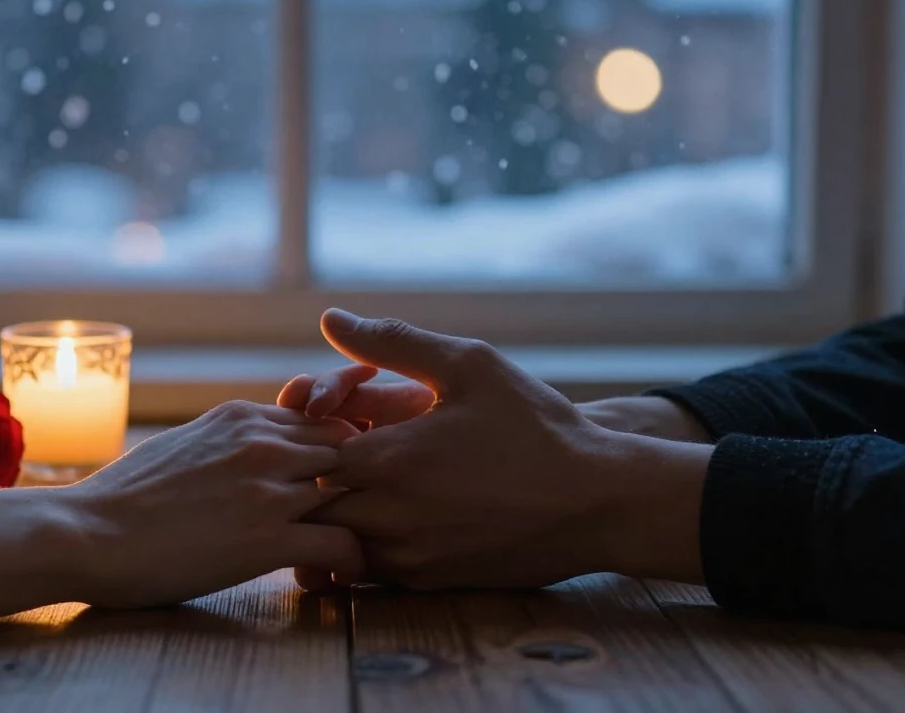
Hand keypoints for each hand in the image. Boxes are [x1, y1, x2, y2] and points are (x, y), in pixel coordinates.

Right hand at [0, 401, 363, 622]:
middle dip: (360, 482)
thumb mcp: (187, 442)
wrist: (85, 533)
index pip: (324, 419)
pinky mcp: (268, 539)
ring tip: (349, 546)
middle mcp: (264, 442)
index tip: (338, 480)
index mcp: (244, 416)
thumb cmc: (126, 496)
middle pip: (350, 449)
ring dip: (360, 520)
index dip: (339, 451)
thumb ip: (232, 439)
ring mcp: (269, 489)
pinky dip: (351, 561)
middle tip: (360, 513)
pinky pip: (344, 544)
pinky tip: (334, 575)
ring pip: (355, 491)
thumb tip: (255, 445)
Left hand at [301, 309, 709, 591]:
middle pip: (310, 500)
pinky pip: (368, 568)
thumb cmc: (535, 426)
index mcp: (389, 460)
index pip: (306, 450)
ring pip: (333, 540)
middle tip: (350, 445)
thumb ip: (391, 342)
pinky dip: (368, 539)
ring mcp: (406, 557)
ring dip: (340, 508)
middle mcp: (388, 517)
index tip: (341, 413)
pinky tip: (402, 507)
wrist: (598, 502)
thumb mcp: (468, 365)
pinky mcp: (426, 583)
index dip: (314, 428)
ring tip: (375, 476)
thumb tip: (331, 320)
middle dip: (319, 472)